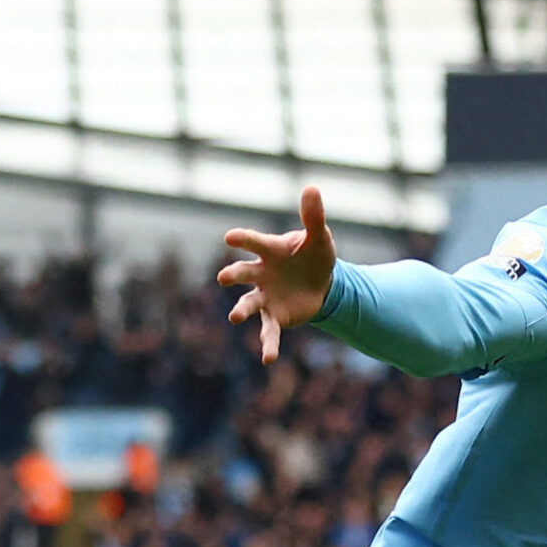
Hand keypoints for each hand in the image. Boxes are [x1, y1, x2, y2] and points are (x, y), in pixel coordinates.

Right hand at [219, 186, 338, 363]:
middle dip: (233, 275)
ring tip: (233, 317)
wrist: (322, 283)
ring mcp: (266, 296)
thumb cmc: (314, 256)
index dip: (242, 239)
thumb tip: (312, 187)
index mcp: (270, 251)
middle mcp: (262, 273)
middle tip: (223, 277)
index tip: (230, 237)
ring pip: (249, 303)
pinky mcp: (275, 316)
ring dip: (241, 309)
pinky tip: (267, 360)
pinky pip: (269, 331)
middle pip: (243, 273)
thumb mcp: (319, 237)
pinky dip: (268, 345)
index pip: (253, 242)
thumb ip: (314, 216)